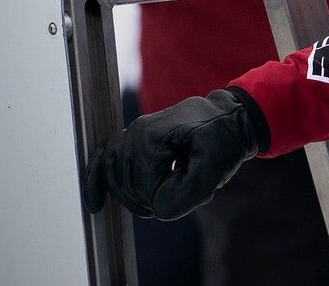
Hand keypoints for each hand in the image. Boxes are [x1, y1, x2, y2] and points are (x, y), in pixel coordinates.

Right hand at [83, 89, 261, 219]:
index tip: (183, 196)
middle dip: (143, 199)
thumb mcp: (215, 168)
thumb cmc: (225, 139)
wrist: (232, 118)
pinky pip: (106, 159)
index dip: (157, 199)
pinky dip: (98, 180)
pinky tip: (97, 202)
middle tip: (169, 202)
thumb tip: (157, 210)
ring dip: (128, 194)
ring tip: (150, 203)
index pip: (140, 184)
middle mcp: (138, 131)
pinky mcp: (135, 137)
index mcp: (153, 136)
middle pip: (122, 180)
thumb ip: (186, 194)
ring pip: (112, 173)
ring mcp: (134, 132)